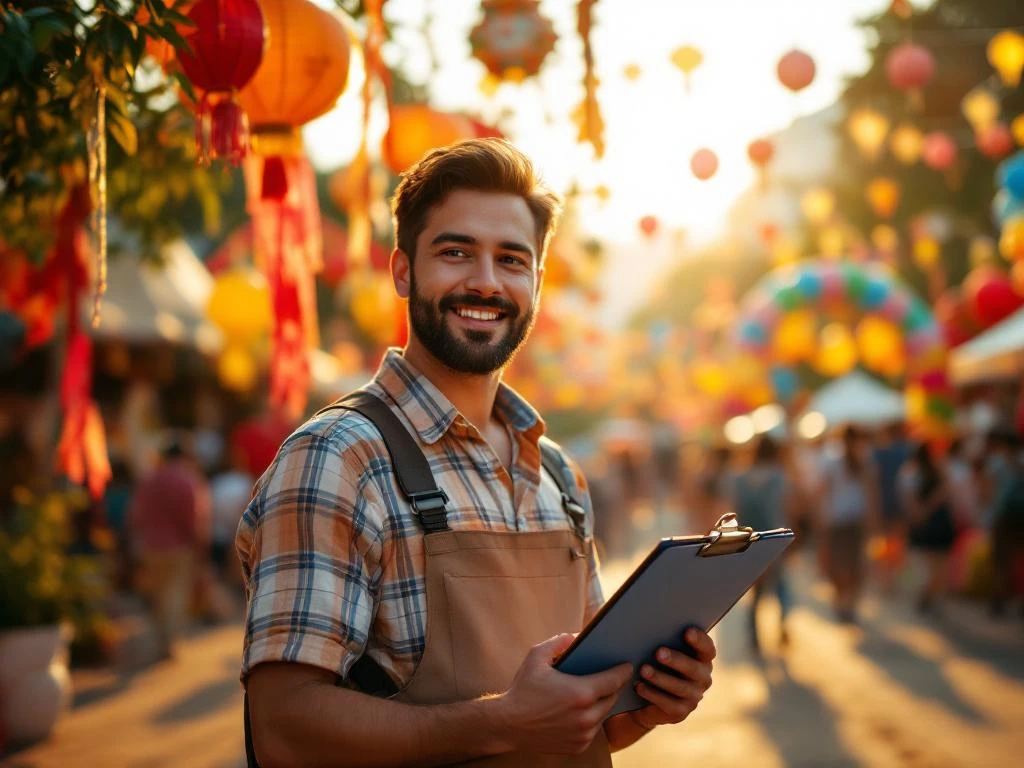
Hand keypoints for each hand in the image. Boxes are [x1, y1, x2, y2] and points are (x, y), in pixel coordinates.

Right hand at [494, 634, 632, 754]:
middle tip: (611, 677)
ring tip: (597, 692)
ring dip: (601, 703)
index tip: (628, 665)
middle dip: (613, 686)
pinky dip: (590, 720)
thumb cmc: (522, 689)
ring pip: (603, 715)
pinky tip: (582, 710)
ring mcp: (584, 734)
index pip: (614, 680)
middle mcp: (586, 717)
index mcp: (581, 693)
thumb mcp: (536, 656)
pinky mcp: (579, 746)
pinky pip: (593, 730)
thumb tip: (576, 636)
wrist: (508, 724)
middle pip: (612, 698)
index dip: (623, 671)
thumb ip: (559, 642)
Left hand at [628, 627, 714, 729]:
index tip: (686, 631)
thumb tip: (650, 627)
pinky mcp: (681, 712)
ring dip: (660, 678)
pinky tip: (639, 686)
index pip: (708, 649)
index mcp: (702, 659)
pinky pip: (668, 704)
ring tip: (643, 670)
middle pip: (694, 669)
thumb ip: (664, 640)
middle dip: (676, 660)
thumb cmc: (656, 663)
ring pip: (680, 687)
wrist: (646, 696)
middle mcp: (703, 678)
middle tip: (658, 652)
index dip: (700, 640)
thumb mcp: (662, 651)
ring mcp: (694, 696)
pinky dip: (652, 694)